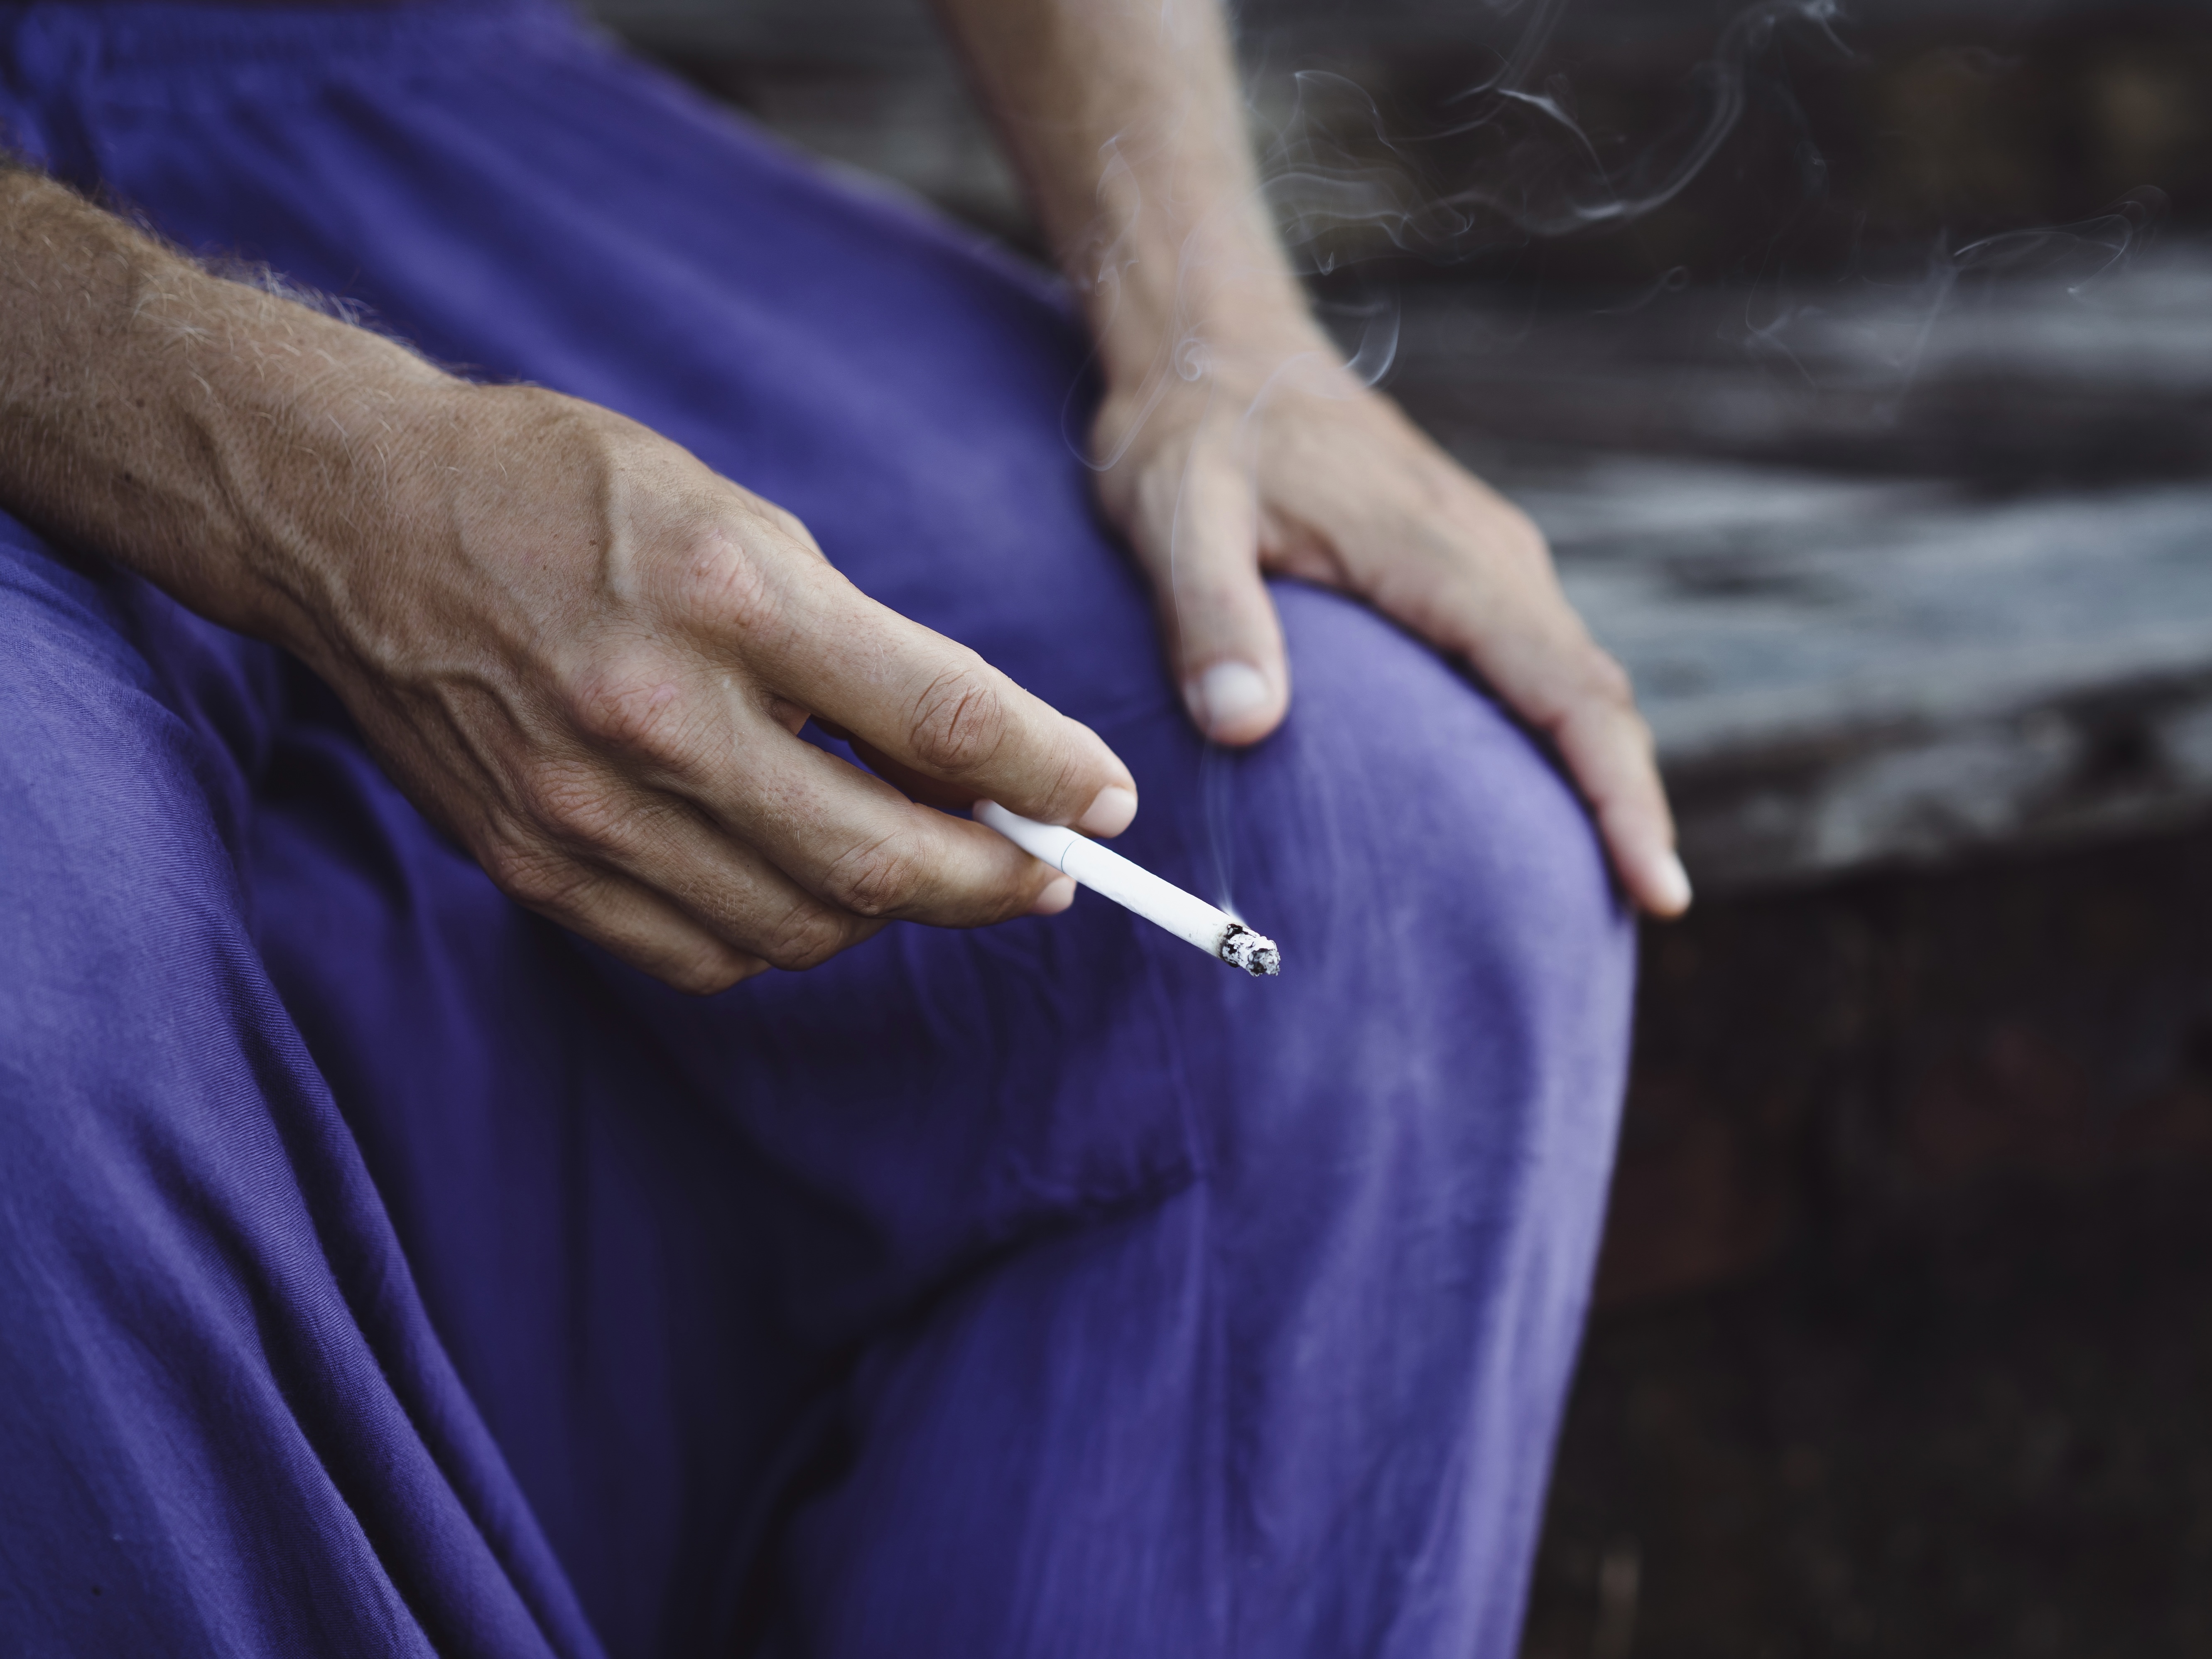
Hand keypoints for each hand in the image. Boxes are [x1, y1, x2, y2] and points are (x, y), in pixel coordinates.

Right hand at [283, 384, 1138, 991]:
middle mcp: (656, 712)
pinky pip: (703, 954)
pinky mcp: (537, 865)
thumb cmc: (570, 494)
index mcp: (726, 596)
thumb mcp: (741, 522)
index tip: (1107, 801)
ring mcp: (587, 806)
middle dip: (995, 879)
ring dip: (893, 912)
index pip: (938, 715)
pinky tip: (812, 890)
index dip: (1047, 772)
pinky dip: (785, 937)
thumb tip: (969, 758)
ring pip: (801, 925)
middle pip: (881, 857)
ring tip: (930, 870)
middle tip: (1048, 871)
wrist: (362, 522)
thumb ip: (858, 648)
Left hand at [1090, 322, 1689, 916]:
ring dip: (1600, 772)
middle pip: (1594, 696)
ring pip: (1572, 679)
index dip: (1619, 792)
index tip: (1657, 884)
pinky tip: (1536, 795)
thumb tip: (1246, 724)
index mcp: (1441, 554)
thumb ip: (1211, 615)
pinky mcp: (1459, 564)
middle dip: (1630, 806)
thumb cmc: (1191, 429)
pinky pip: (1533, 660)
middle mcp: (1487, 555)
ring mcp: (1482, 557)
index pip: (1567, 687)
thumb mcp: (1175, 514)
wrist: (1211, 344)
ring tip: (1609, 879)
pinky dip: (1556, 731)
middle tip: (1644, 913)